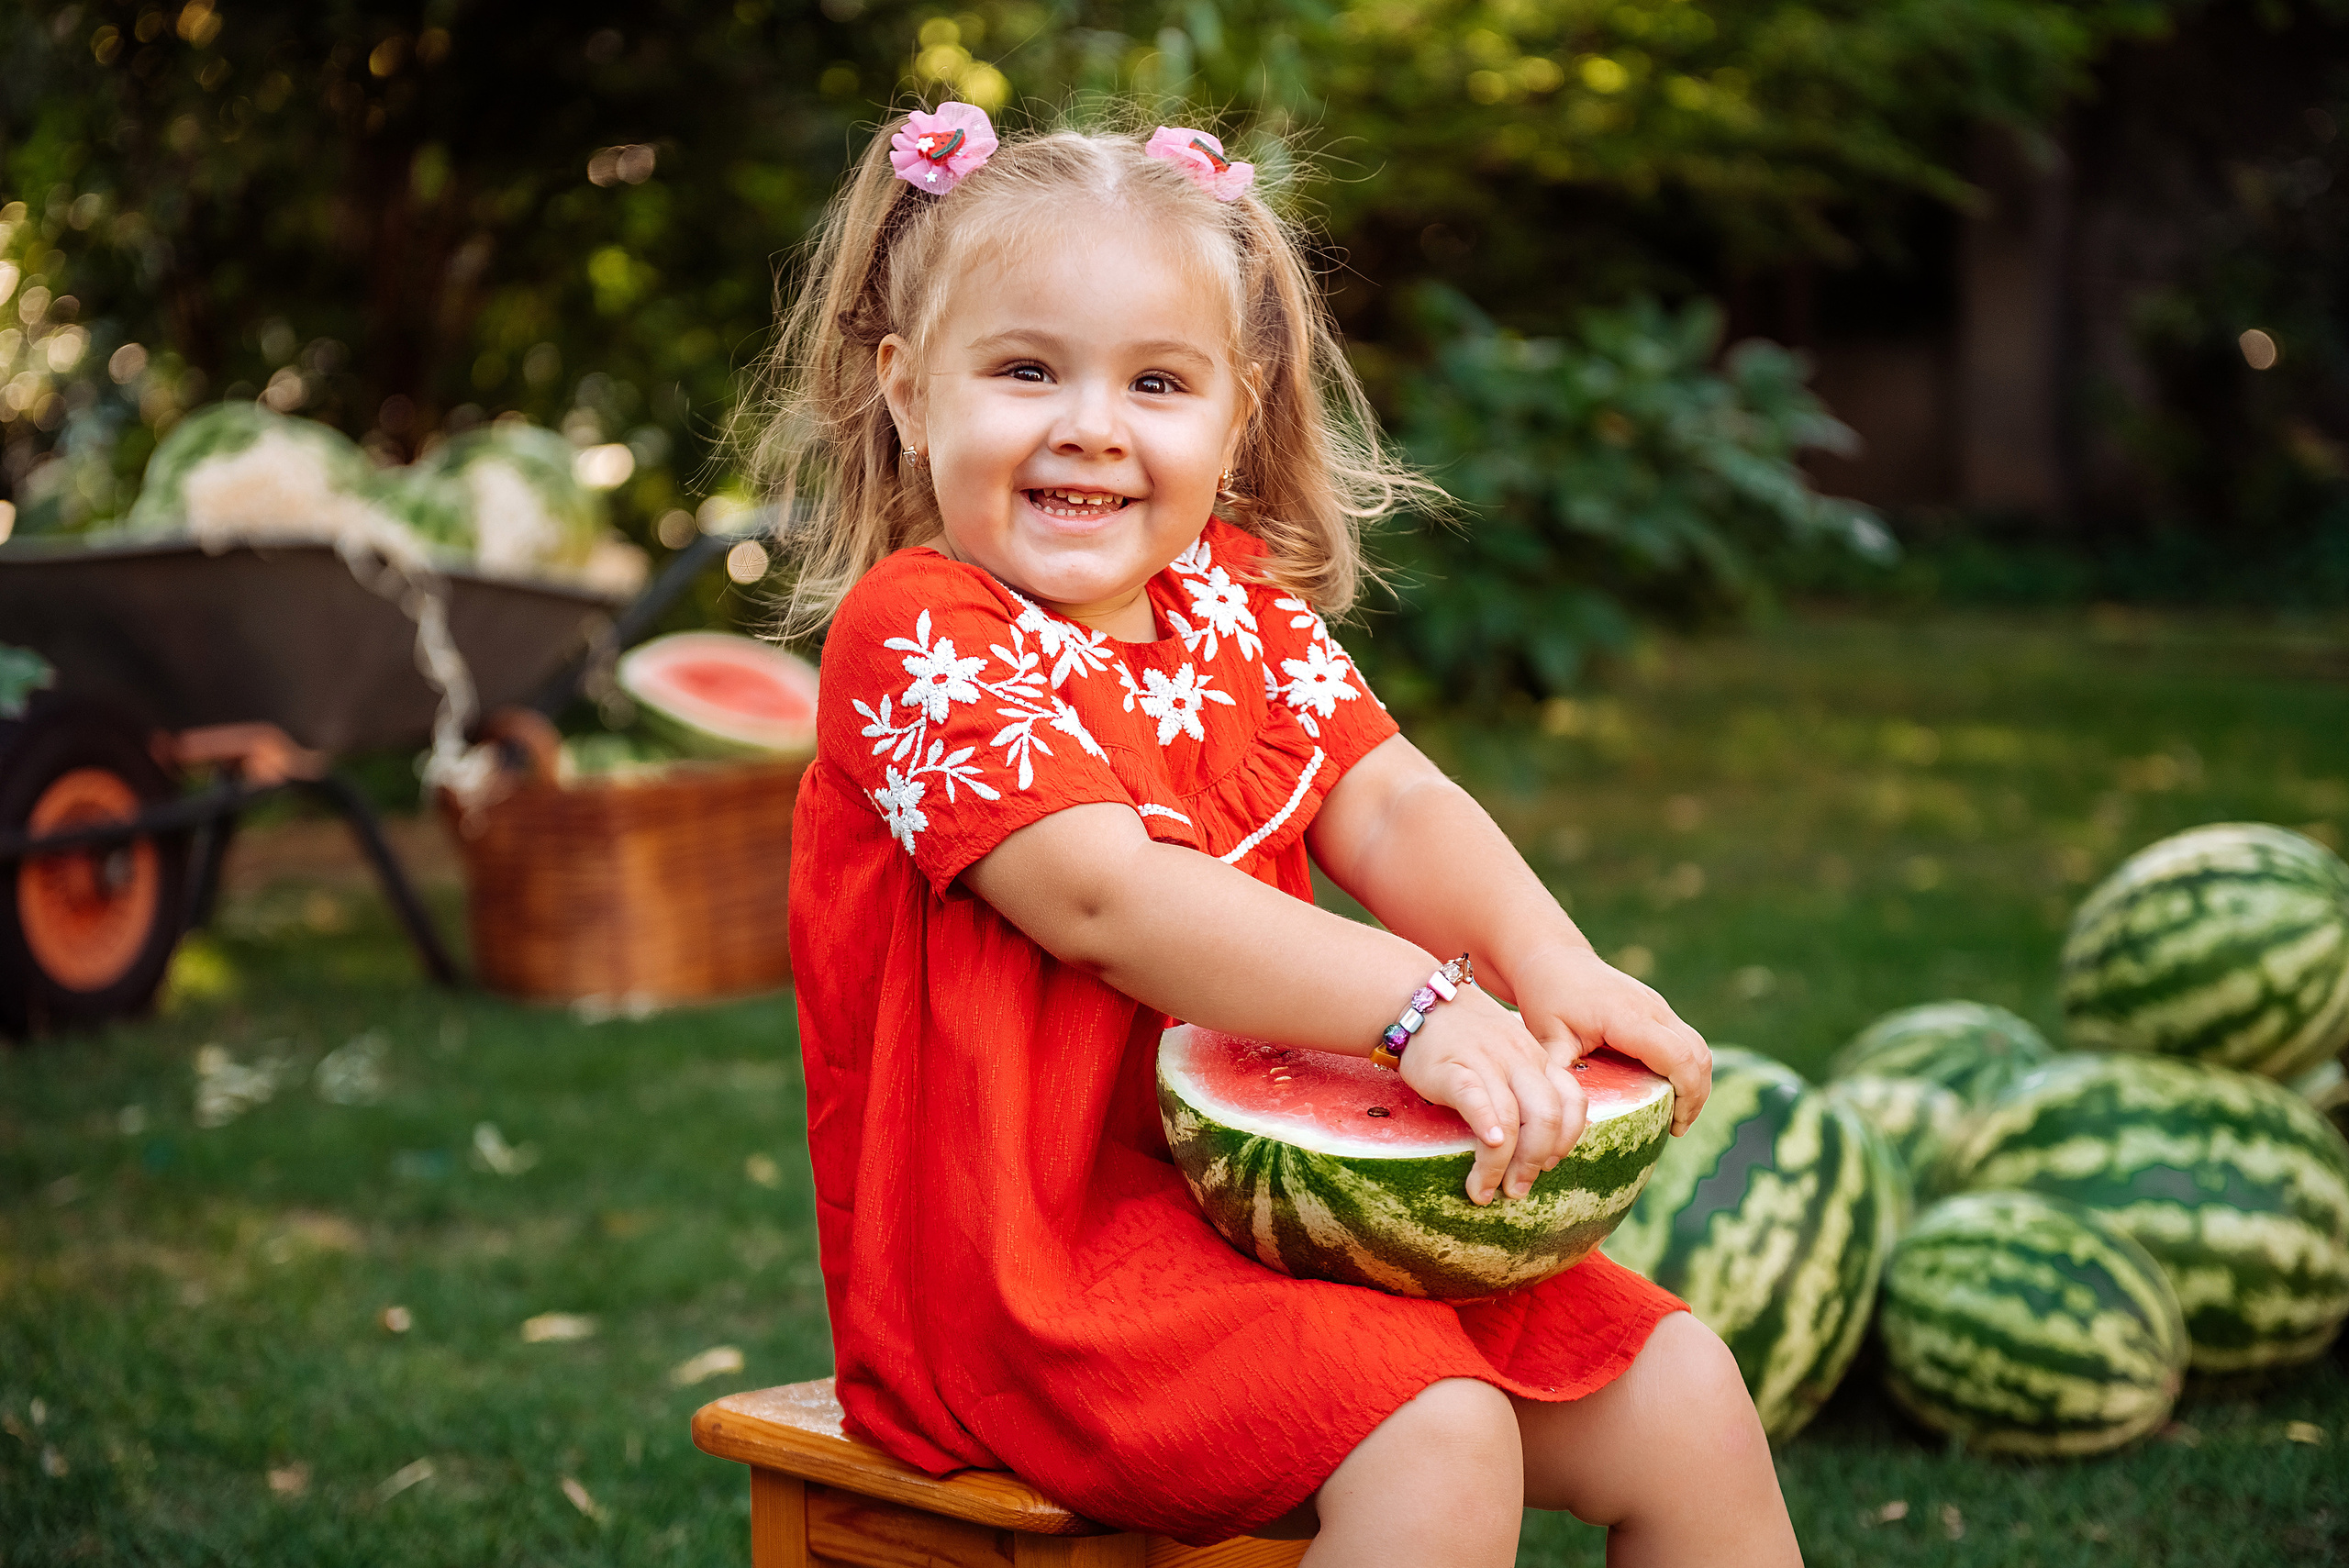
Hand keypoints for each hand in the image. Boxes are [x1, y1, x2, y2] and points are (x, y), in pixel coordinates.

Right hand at [1398, 984, 1588, 1206]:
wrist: (1419, 1002)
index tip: (1548, 1166)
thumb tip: (1536, 1139)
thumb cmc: (1464, 1035)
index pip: (1573, 1102)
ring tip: (1483, 1191)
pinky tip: (1485, 1146)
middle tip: (1516, 1190)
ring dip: (1500, 1164)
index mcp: (1536, 1059)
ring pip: (1511, 1117)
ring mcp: (1487, 1062)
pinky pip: (1475, 1097)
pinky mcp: (1451, 1067)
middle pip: (1547, 1116)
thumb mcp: (1507, 1051)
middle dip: (1534, 1161)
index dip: (1567, 1140)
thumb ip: (1526, 1085)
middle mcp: (1519, 1060)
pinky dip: (1485, 1123)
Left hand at [1505, 945, 1711, 1137]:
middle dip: (1697, 1095)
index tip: (1676, 1124)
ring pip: (1698, 1046)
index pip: (1678, 1057)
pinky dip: (1687, 1067)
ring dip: (1696, 1081)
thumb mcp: (1547, 1036)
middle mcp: (1652, 1008)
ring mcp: (1658, 1006)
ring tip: (1678, 1115)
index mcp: (1629, 1017)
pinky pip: (1686, 1039)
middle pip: (1698, 1054)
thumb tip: (1563, 1112)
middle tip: (1679, 1127)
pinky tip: (1668, 1091)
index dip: (1687, 1094)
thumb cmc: (1548, 995)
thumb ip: (1560, 1072)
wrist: (1553, 957)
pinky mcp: (1657, 1009)